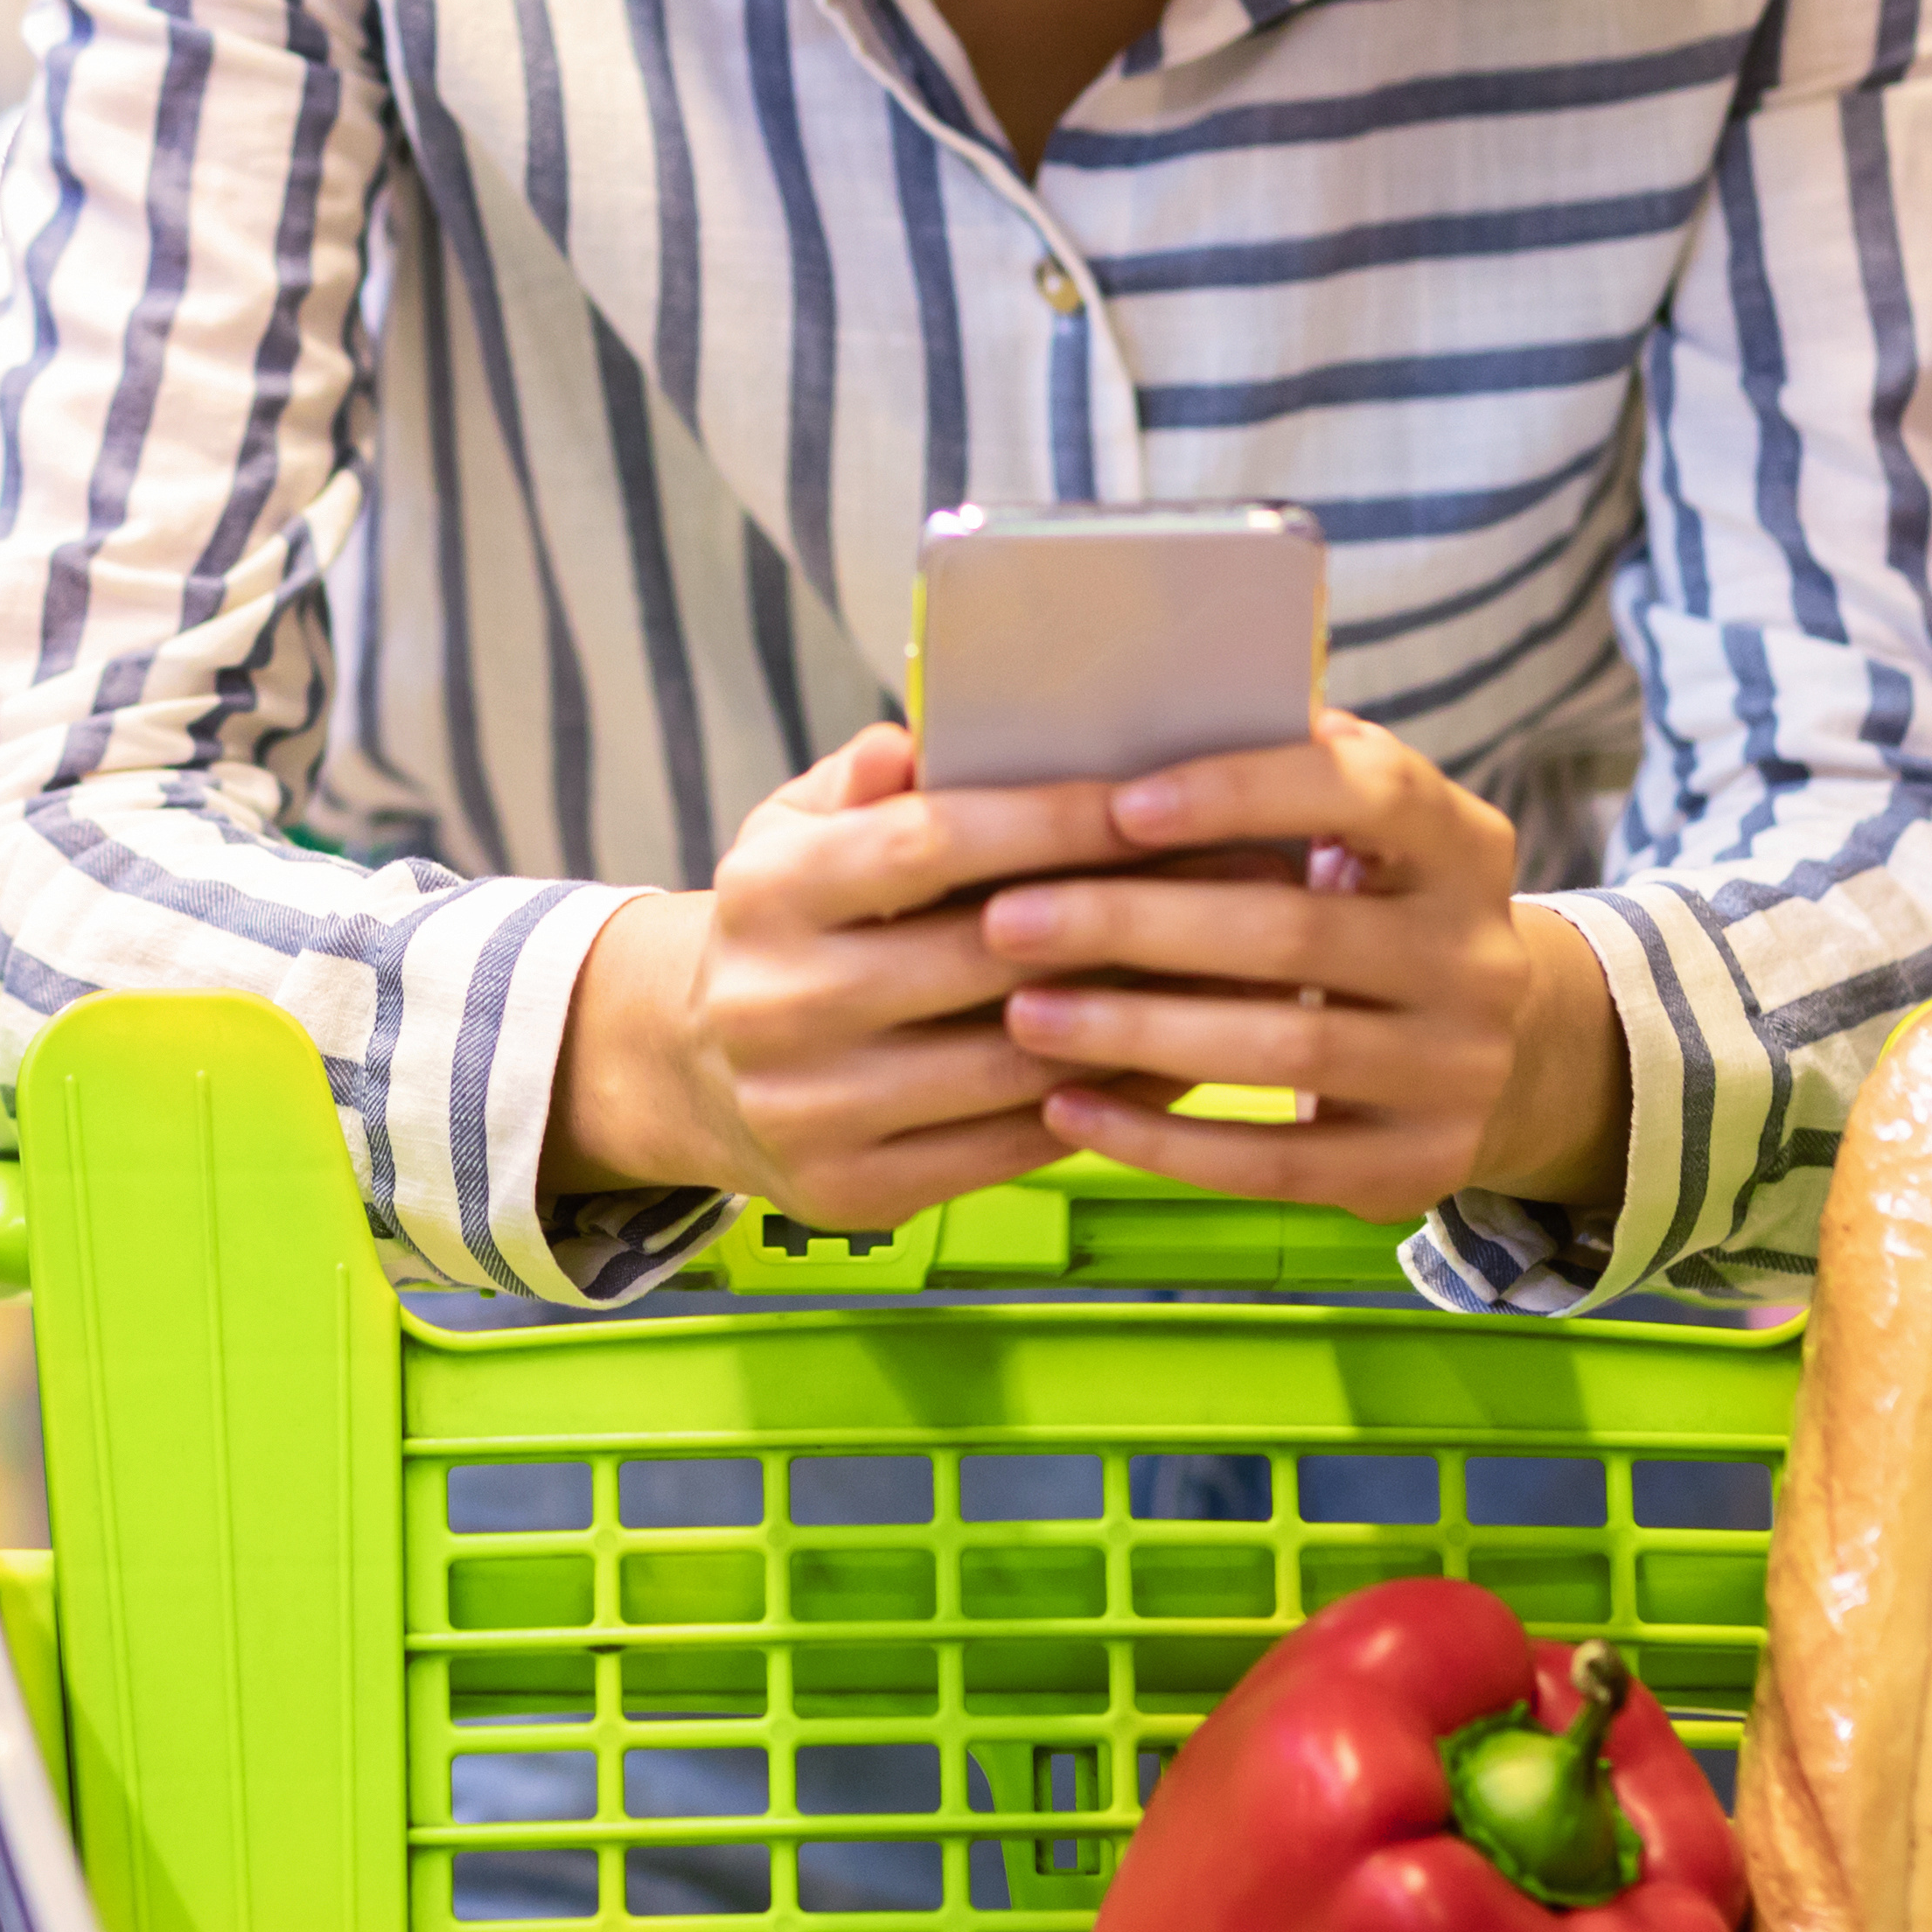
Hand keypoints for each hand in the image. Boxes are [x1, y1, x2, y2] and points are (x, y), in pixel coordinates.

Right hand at [547, 726, 1170, 1227]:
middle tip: (1237, 883)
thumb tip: (927, 739)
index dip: (1049, 823)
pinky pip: (1011, 1147)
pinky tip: (1172, 1060)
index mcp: (768, 894)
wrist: (694, 1070)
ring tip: (1227, 971)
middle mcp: (776, 1004)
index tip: (1153, 805)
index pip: (928, 844)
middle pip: (986, 958)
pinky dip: (1105, 1104)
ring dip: (1138, 1019)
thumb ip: (862, 779)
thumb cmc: (790, 927)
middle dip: (1125, 916)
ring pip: (1015, 1064)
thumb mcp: (793, 829)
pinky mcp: (853, 1193)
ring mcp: (812, 1110)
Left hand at [978, 709, 1628, 1221]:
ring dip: (1137, 1032)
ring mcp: (1463, 1068)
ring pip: (1285, 1051)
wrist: (1494, 1055)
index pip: (1364, 791)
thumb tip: (1108, 734)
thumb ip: (1270, 781)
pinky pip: (1278, 1163)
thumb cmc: (1361, 910)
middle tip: (1008, 920)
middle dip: (1138, 924)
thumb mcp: (1353, 836)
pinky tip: (1068, 1108)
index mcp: (1460, 841)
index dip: (1242, 794)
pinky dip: (1164, 1139)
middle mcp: (1478, 954)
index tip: (1119, 805)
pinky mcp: (1424, 1166)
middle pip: (1296, 933)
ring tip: (1022, 1014)